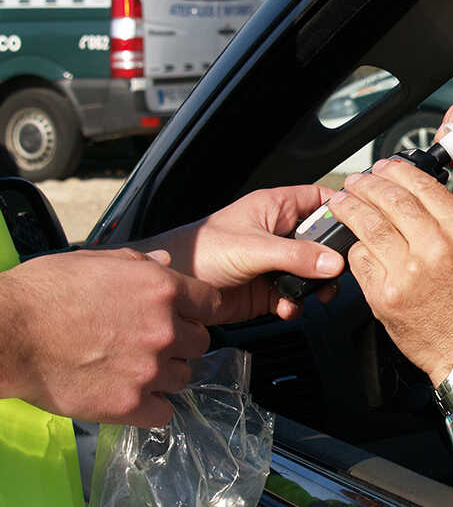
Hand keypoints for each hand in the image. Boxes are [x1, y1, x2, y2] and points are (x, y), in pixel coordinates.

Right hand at [0, 248, 221, 426]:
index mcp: (161, 289)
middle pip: (200, 343)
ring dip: (166, 374)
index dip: (198, 310)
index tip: (184, 315)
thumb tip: (166, 262)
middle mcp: (164, 329)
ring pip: (184, 377)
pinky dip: (152, 407)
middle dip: (181, 342)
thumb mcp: (95, 260)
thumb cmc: (45, 292)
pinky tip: (131, 395)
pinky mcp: (129, 404)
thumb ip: (140, 262)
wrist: (6, 333)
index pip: (211, 304)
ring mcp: (149, 369)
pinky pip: (164, 413)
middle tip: (153, 343)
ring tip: (135, 369)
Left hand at [136, 185, 345, 322]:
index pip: (319, 198)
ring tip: (316, 295)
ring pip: (312, 272)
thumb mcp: (254, 248)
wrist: (173, 290)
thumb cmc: (200, 251)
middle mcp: (279, 233)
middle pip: (322, 240)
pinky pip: (295, 296)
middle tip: (339, 272)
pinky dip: (296, 304)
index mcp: (276, 207)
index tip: (359, 224)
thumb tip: (333, 263)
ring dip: (316, 286)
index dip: (340, 208)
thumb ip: (296, 256)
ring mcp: (274, 262)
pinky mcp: (267, 289)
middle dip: (332, 259)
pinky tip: (287, 307)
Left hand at [328, 158, 452, 385]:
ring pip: (368, 226)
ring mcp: (406, 272)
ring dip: (350, 208)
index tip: (386, 167)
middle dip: (367, 184)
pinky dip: (355, 248)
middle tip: (357, 180)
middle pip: (390, 200)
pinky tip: (353, 243)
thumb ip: (452, 224)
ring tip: (341, 201)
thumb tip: (423, 199)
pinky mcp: (385, 295)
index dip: (397, 171)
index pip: (422, 186)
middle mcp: (434, 248)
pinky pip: (361, 260)